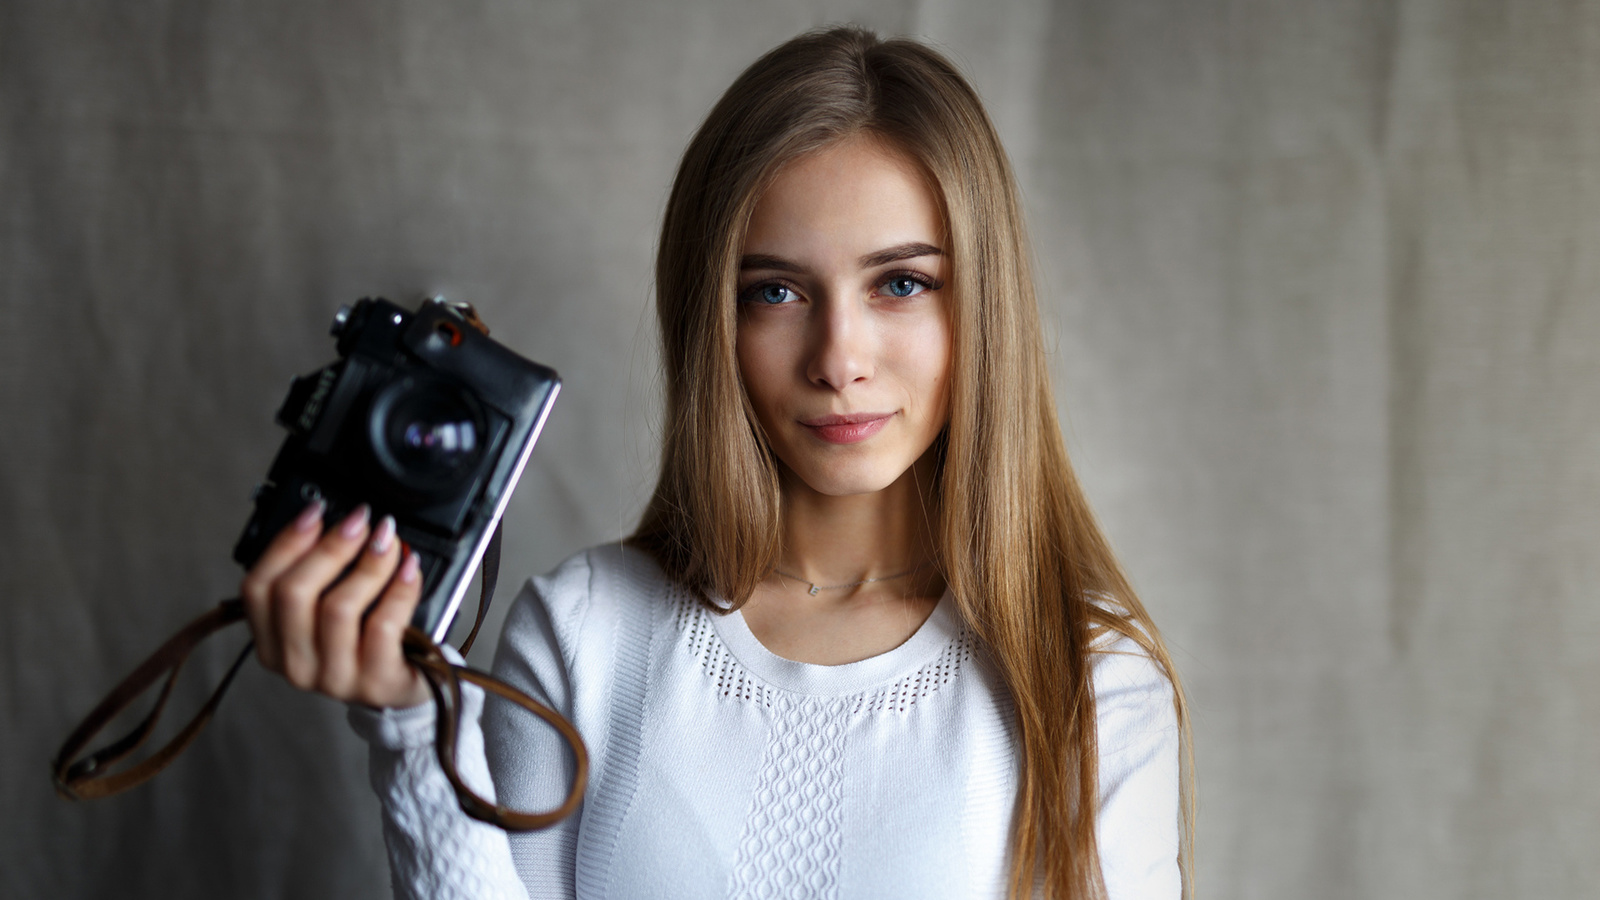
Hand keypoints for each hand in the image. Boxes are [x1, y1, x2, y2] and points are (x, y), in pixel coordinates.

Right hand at [239, 500, 429, 708]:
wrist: (405, 686)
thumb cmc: (365, 640)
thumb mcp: (327, 611)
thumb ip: (317, 575)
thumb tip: (330, 520)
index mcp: (272, 642)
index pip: (257, 588)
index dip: (285, 542)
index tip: (317, 511)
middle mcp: (295, 664)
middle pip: (294, 594)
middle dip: (330, 547)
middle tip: (360, 521)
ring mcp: (334, 678)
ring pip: (338, 608)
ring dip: (367, 564)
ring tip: (388, 540)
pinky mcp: (375, 681)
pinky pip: (383, 625)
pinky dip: (398, 589)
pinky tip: (409, 568)